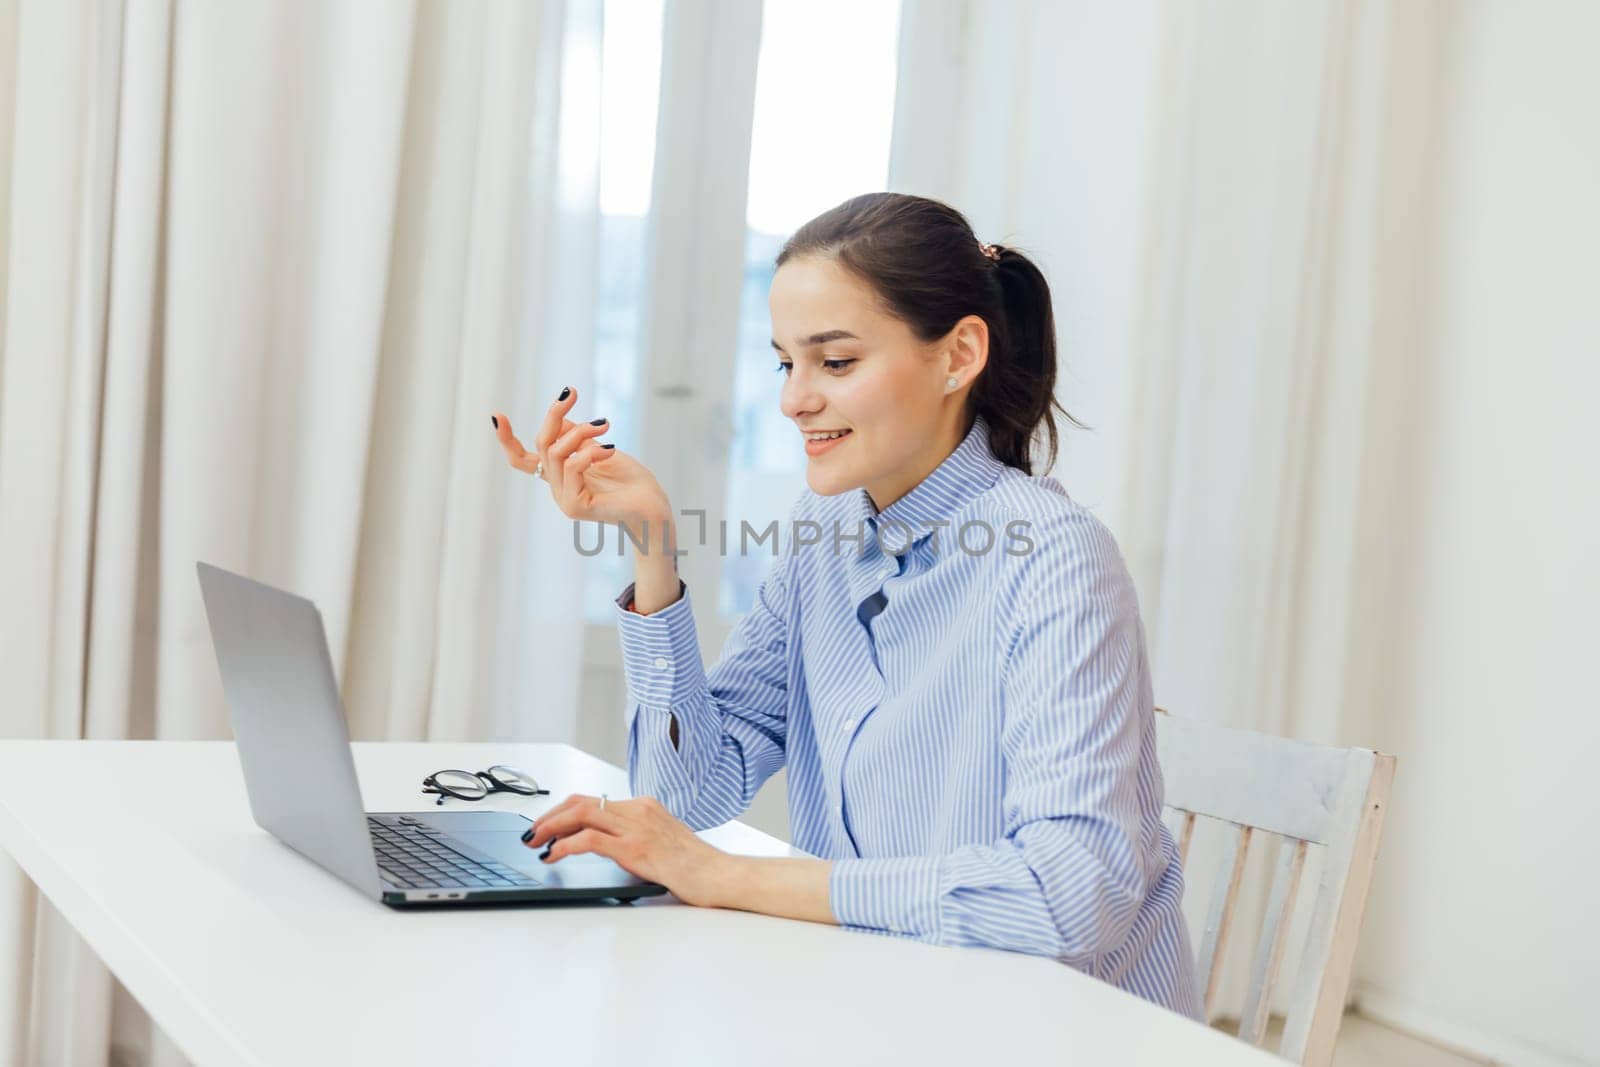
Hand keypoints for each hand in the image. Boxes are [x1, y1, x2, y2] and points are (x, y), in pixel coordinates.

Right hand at [491, 388, 670, 527]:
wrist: (654, 508)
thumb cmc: (631, 481)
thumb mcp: (600, 449)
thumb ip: (577, 438)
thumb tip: (560, 419)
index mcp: (558, 476)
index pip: (522, 460)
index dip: (507, 439)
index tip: (496, 415)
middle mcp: (556, 488)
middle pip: (542, 444)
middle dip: (554, 414)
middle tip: (571, 392)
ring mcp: (564, 500)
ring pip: (556, 452)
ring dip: (580, 431)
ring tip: (604, 425)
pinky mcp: (575, 507)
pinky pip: (573, 467)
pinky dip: (591, 452)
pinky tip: (609, 449)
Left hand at [524, 794, 731, 907]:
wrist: (719, 875)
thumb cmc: (694, 866)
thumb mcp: (659, 843)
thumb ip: (633, 838)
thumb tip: (598, 847)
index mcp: (643, 806)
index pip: (592, 800)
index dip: (562, 811)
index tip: (544, 825)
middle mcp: (638, 810)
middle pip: (581, 801)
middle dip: (549, 816)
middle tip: (530, 833)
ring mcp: (637, 827)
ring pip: (580, 814)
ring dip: (549, 827)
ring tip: (534, 842)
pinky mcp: (636, 848)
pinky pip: (590, 839)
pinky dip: (564, 845)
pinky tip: (553, 855)